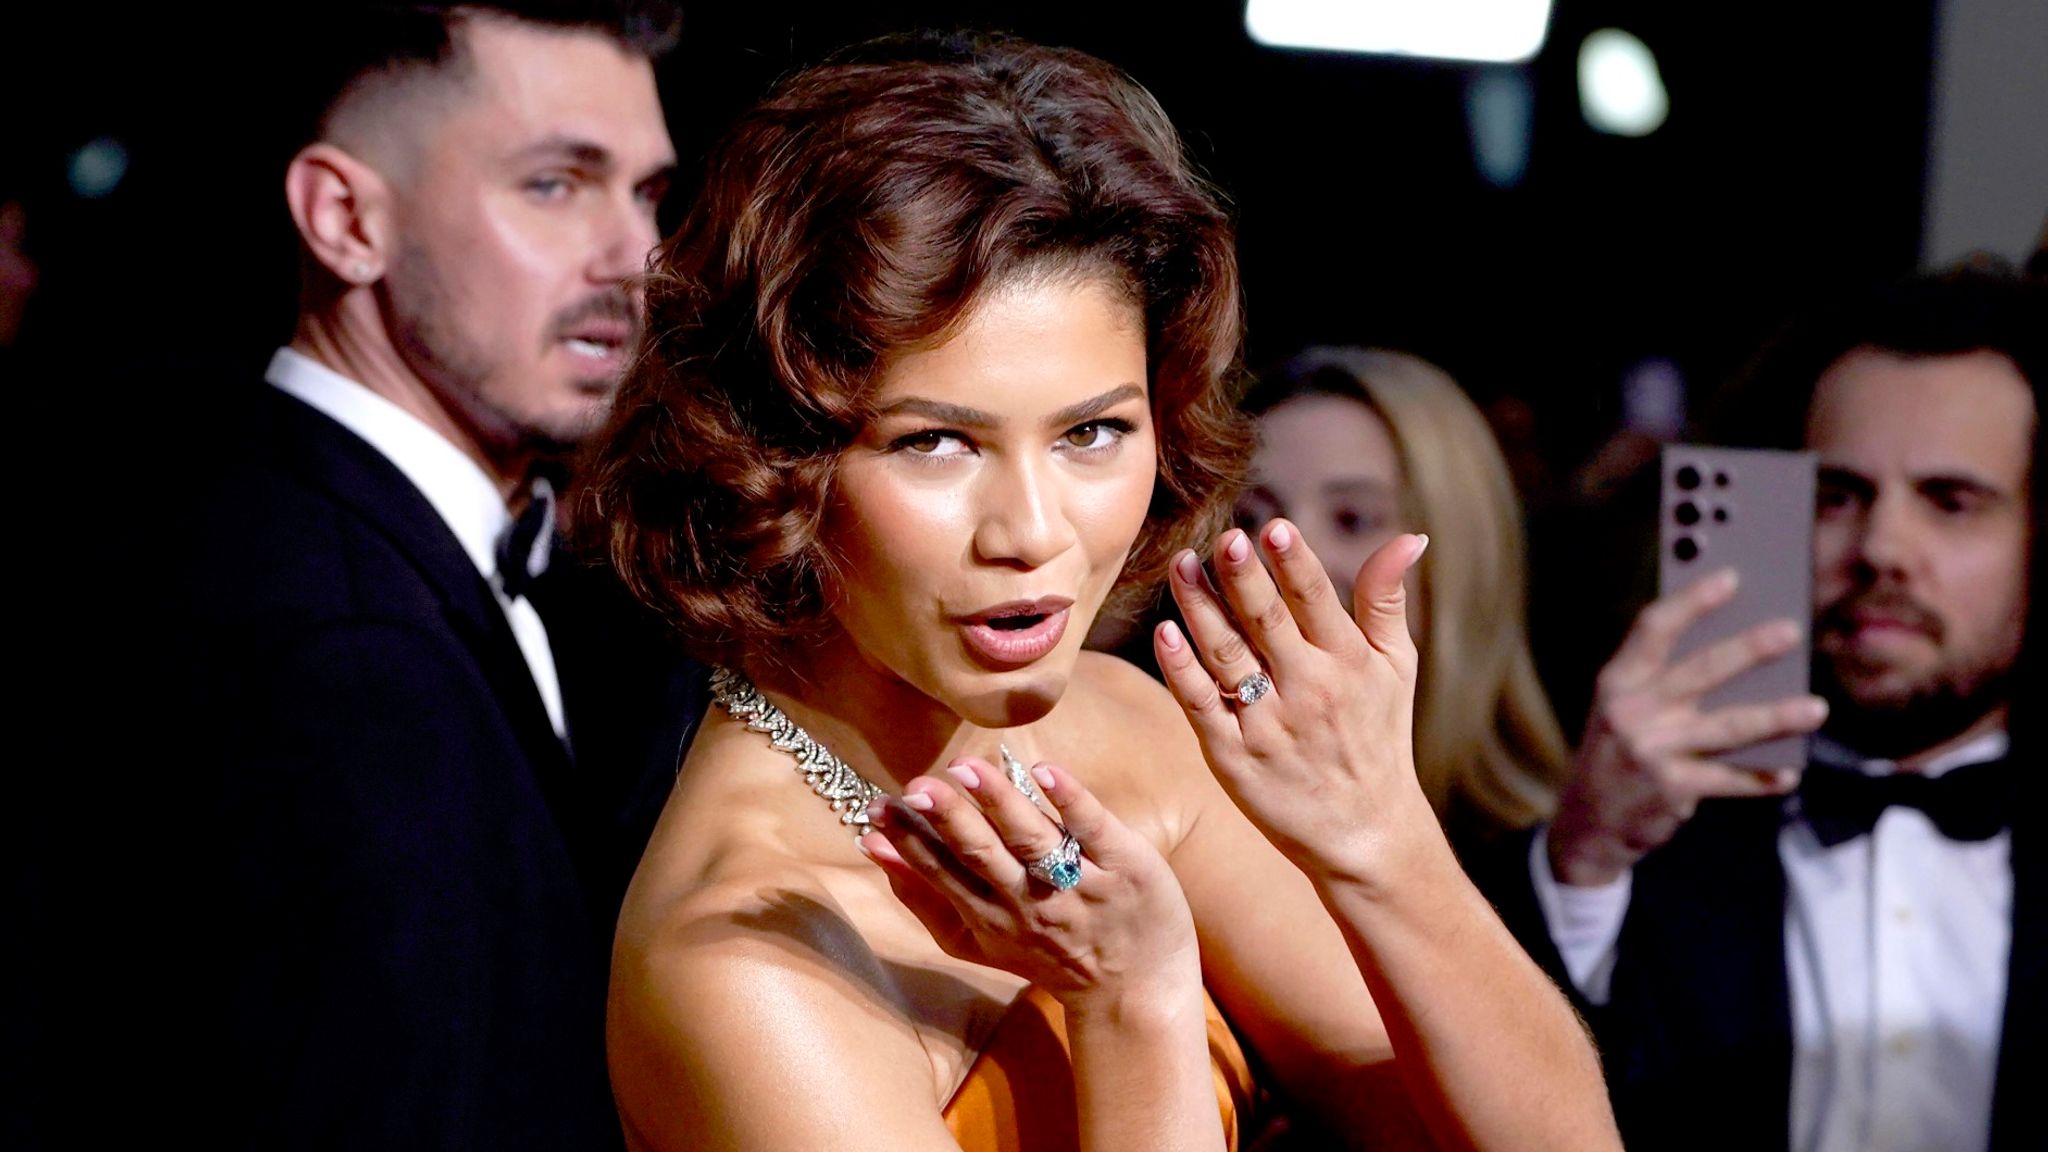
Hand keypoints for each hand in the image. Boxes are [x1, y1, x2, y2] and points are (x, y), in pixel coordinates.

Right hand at [861, 757, 1199, 1011]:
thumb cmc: (1047, 955)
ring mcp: (1078, 885)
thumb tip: (873, 846)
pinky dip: (1069, 800)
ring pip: (1031, 840)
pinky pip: (1092, 829)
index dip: (910, 840)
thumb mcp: (975, 939)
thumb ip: (923, 895)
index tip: (881, 807)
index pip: (940, 872)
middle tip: (918, 787)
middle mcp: (1029, 903)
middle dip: (948, 821)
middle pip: (981, 856)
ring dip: (998, 802)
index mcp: (987, 917)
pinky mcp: (1124, 866)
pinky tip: (1044, 771)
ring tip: (967, 768)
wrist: (1134, 991)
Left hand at [1153, 520, 1432, 883]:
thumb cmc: (1379, 738)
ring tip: (1182, 565)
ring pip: (1226, 656)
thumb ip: (1387, 600)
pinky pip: (1200, 705)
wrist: (1366, 834)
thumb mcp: (1398, 668)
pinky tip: (1164, 633)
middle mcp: (1308, 691)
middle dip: (1244, 579)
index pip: (1317, 602)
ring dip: (1201, 608)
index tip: (1274, 529)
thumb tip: (1410, 536)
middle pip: (1267, 623)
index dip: (1296, 565)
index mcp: (1349, 663)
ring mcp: (1268, 725)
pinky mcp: (1233, 757)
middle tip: (1224, 539)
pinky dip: (1181, 671)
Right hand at [1547, 569, 1829, 885]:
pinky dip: (1762, 777)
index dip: (1692, 601)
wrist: (1586, 824)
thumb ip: (1662, 680)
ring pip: (1727, 727)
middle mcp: (1632, 711)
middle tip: (1790, 631)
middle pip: (1700, 671)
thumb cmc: (1616, 753)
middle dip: (1749, 649)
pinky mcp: (1673, 789)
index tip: (1731, 578)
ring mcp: (1653, 750)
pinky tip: (1788, 772)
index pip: (1654, 629)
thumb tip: (1738, 652)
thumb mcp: (1622, 708)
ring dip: (1776, 717)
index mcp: (1618, 681)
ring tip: (1815, 709)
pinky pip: (1730, 779)